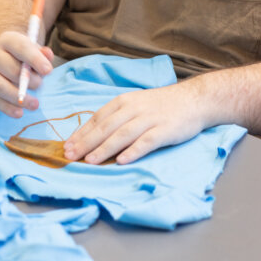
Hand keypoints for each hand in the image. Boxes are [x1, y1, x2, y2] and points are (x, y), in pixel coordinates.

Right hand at [0, 31, 53, 117]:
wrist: (3, 55)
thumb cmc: (23, 54)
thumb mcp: (33, 48)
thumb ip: (42, 53)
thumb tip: (48, 55)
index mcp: (7, 41)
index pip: (21, 48)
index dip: (35, 59)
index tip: (48, 71)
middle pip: (10, 69)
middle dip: (28, 80)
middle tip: (40, 84)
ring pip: (0, 86)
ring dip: (18, 97)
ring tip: (35, 104)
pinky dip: (7, 108)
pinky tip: (20, 113)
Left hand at [62, 84, 207, 165]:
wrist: (193, 99)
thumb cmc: (160, 105)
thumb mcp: (135, 104)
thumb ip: (117, 117)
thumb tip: (92, 136)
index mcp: (123, 102)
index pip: (97, 118)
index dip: (81, 133)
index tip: (66, 146)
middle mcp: (134, 108)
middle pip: (105, 127)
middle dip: (86, 142)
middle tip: (70, 156)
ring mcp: (149, 119)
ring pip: (122, 135)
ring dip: (104, 148)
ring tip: (90, 161)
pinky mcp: (165, 130)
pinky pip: (146, 141)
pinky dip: (133, 151)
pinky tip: (121, 160)